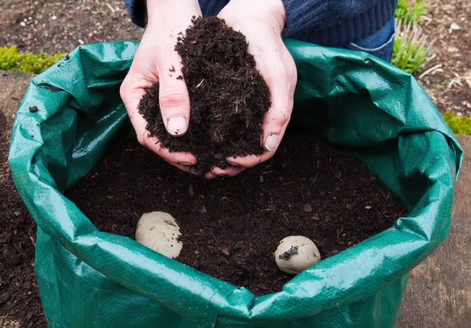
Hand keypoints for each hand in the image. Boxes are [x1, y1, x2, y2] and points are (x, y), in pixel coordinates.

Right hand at [120, 0, 201, 172]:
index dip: (168, 152)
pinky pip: (184, 124)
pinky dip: (197, 136)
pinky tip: (215, 145)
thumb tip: (177, 131)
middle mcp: (144, 103)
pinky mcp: (175, 100)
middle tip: (209, 168)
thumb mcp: (173, 61)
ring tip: (213, 163)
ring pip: (172, 135)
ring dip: (190, 150)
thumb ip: (173, 94)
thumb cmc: (172, 30)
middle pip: (159, 140)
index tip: (192, 159)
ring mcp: (158, 102)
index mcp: (134, 95)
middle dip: (181, 157)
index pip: (146, 134)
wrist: (178, 11)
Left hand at [206, 0, 296, 178]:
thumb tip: (267, 146)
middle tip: (208, 168)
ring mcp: (242, 107)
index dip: (247, 160)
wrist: (249, 17)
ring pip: (230, 141)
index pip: (263, 150)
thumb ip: (279, 110)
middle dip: (227, 163)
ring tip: (197, 159)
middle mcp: (258, 114)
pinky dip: (207, 135)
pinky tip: (191, 138)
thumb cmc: (267, 45)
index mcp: (275, 113)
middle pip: (244, 151)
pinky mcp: (226, 99)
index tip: (228, 163)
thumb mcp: (277, 75)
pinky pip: (218, 125)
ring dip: (215, 153)